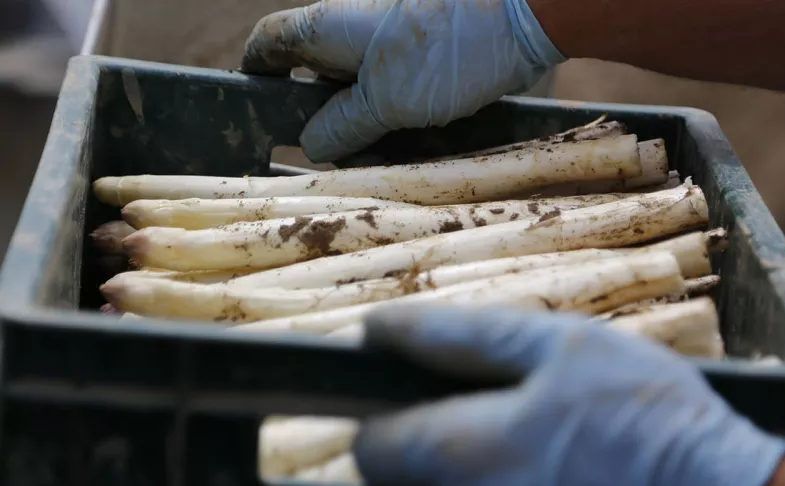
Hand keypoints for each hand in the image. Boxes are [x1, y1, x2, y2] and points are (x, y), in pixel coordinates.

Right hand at [241, 0, 564, 162]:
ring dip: (360, 130)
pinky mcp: (423, 63)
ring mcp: (389, 48)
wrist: (523, 19)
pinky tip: (406, 150)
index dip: (254, 75)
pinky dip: (393, 124)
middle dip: (317, 121)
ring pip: (356, 94)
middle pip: (313, 78)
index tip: (252, 112)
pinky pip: (393, 98)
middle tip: (328, 160)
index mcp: (326, 29)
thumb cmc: (447, 49)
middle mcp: (352, 34)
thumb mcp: (384, 101)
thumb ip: (341, 125)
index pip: (268, 44)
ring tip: (373, 163)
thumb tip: (310, 143)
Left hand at [354, 304, 784, 485]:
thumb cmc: (649, 416)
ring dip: (458, 467)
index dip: (384, 409)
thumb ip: (463, 338)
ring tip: (528, 447)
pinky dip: (496, 483)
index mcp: (464, 452)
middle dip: (421, 444)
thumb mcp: (562, 347)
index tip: (418, 389)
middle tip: (486, 418)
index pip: (371, 445)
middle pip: (396, 482)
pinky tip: (550, 470)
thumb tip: (382, 329)